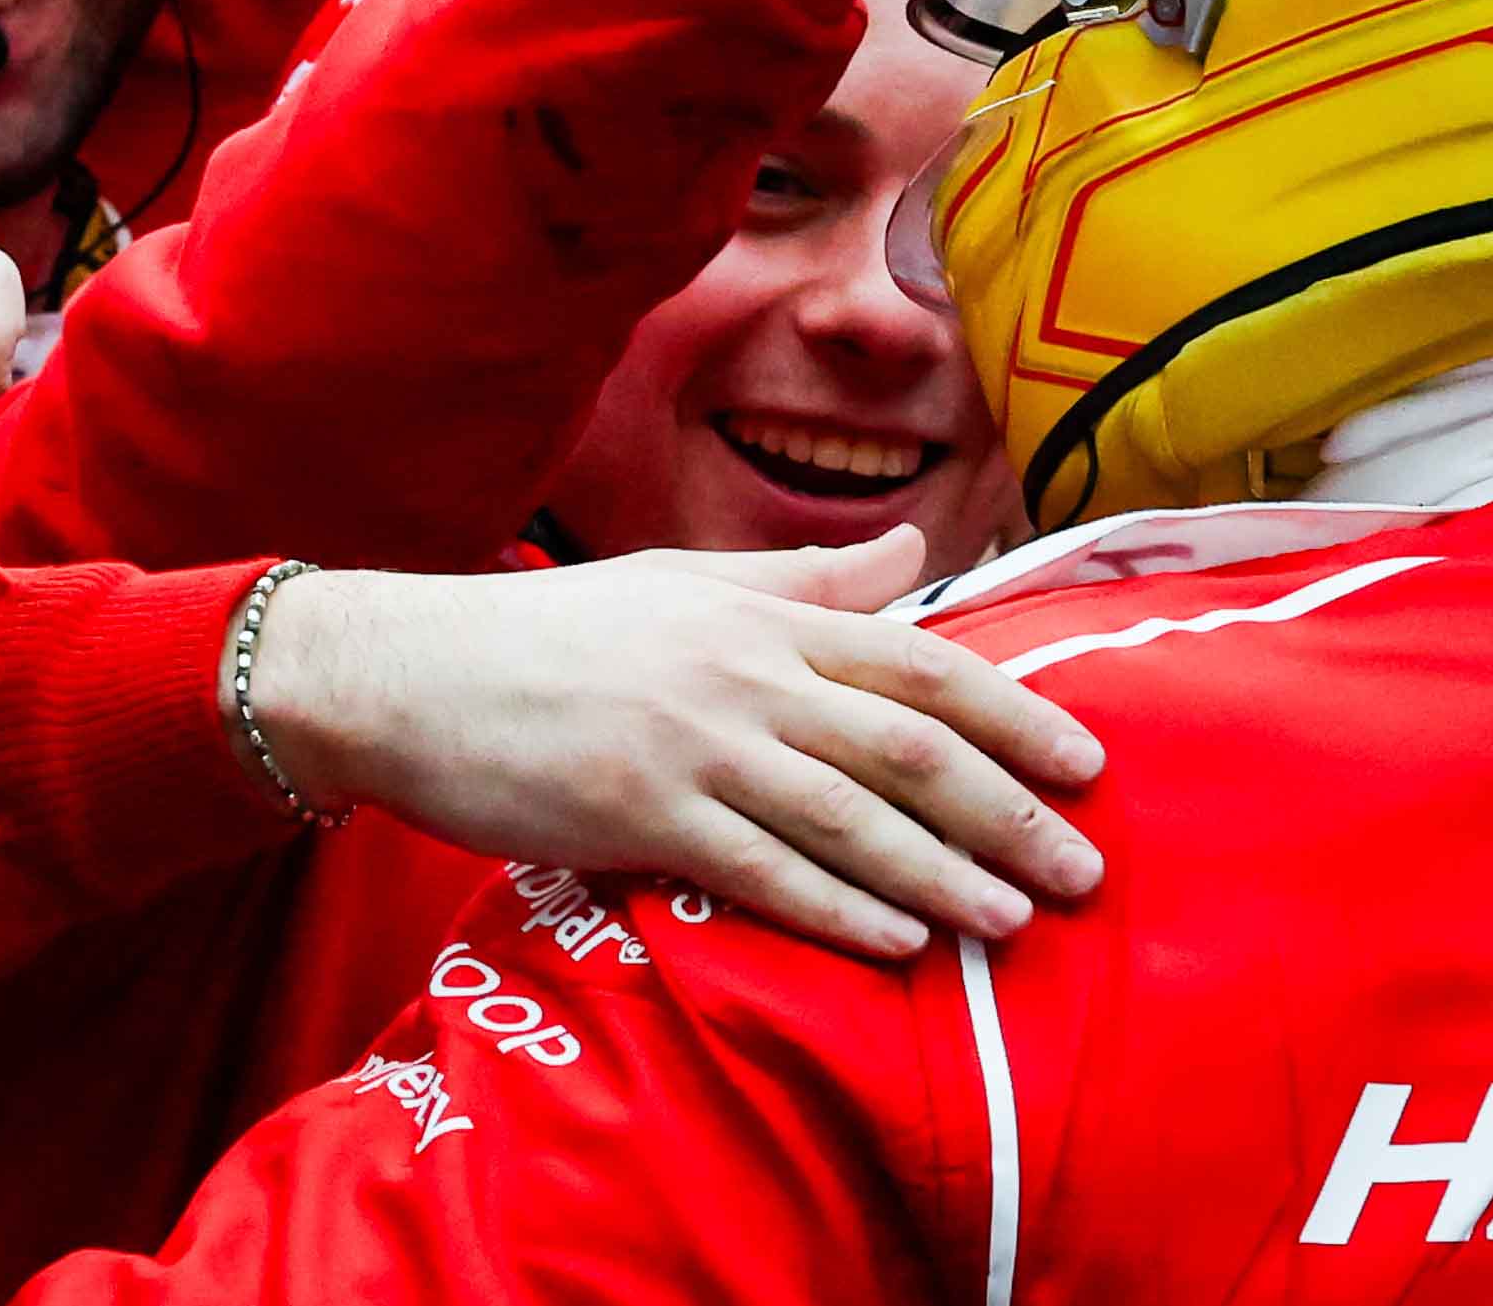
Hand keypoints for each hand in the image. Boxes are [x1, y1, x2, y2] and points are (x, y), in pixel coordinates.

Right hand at [249, 530, 1108, 957]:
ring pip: (848, 818)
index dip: (1011, 715)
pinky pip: (760, 872)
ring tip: (1017, 918)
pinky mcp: (637, 816)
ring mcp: (691, 749)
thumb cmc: (547, 635)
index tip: (1087, 762)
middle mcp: (741, 678)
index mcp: (758, 619)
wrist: (405, 674)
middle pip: (905, 747)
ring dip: (944, 874)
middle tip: (1086, 866)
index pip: (917, 662)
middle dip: (1007, 810)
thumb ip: (805, 578)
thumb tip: (913, 551)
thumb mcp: (681, 581)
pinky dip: (839, 908)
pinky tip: (900, 941)